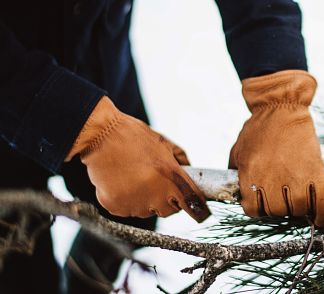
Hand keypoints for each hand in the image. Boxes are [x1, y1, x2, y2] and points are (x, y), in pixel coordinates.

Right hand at [66, 97, 209, 221]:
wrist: (101, 135)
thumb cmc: (135, 137)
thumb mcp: (165, 143)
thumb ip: (182, 160)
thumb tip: (191, 174)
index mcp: (171, 177)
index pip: (193, 204)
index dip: (198, 208)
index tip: (199, 211)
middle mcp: (155, 194)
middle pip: (170, 210)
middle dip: (167, 199)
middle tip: (154, 180)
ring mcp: (135, 203)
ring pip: (148, 211)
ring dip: (145, 199)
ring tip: (134, 177)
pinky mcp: (116, 207)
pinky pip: (128, 210)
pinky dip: (126, 200)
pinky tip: (121, 182)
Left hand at [229, 70, 323, 226]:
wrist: (281, 107)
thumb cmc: (257, 129)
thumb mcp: (238, 150)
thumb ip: (236, 172)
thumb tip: (237, 191)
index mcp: (250, 175)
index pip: (254, 210)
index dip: (258, 209)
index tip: (264, 204)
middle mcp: (271, 179)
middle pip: (276, 212)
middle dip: (278, 209)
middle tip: (283, 200)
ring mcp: (295, 175)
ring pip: (297, 210)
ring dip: (298, 211)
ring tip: (299, 204)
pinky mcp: (315, 170)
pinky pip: (321, 202)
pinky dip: (322, 215)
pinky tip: (319, 219)